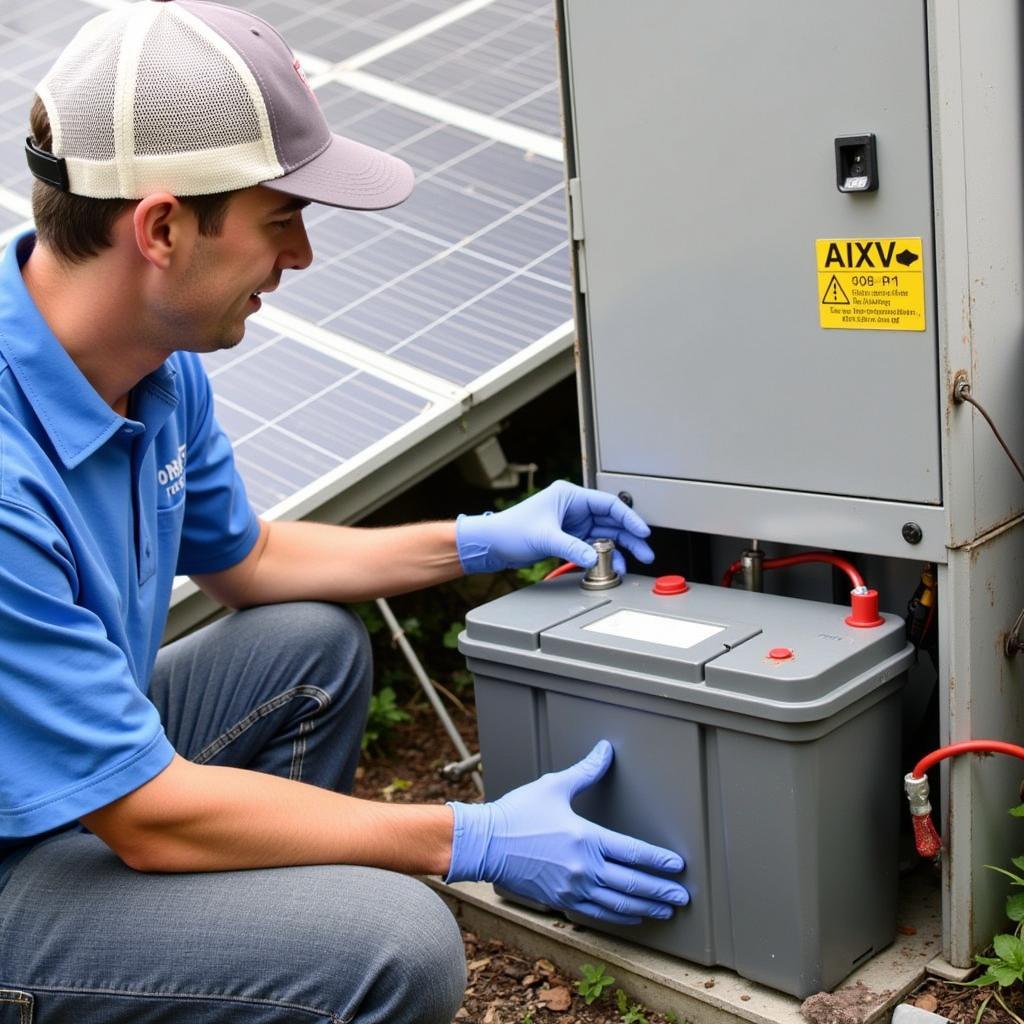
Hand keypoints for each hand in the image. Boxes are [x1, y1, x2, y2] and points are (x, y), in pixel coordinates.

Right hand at [446, 741, 688, 924]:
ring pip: (618, 904)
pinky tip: (631, 917)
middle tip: (683, 898)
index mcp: (587, 838)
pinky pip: (596, 914)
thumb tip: (606, 750)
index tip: (678, 867)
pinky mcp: (560, 901)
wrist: (485, 843)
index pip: (634, 853)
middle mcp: (584, 868)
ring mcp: (572, 888)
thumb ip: (586, 771)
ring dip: (646, 908)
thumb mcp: (554, 786)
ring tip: (665, 911)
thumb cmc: (518, 813)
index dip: (659, 861)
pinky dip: (618, 917)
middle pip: (632, 884)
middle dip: (661, 891)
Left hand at [455, 480, 654, 574]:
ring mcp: (572, 525)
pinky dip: (603, 557)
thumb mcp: (544, 536)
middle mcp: (574, 508)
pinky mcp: (568, 540)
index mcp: (570, 496)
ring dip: (619, 549)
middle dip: (630, 537)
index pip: (608, 504)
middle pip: (611, 521)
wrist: (493, 544)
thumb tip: (594, 557)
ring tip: (634, 562)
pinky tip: (612, 566)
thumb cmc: (510, 529)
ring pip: (604, 536)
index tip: (642, 531)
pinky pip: (593, 547)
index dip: (629, 517)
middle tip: (646, 552)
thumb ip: (572, 548)